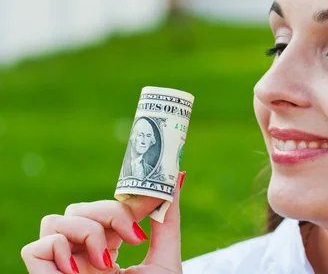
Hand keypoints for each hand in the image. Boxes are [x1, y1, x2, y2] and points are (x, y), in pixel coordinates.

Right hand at [21, 172, 185, 273]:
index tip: (149, 202)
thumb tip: (177, 179)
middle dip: (108, 212)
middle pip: (77, 208)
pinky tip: (83, 270)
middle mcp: (82, 258)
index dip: (121, 202)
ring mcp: (64, 269)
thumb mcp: (165, 260)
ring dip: (86, 229)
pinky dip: (58, 249)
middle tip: (133, 235)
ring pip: (54, 221)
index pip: (101, 210)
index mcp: (108, 251)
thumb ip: (167, 220)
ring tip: (110, 259)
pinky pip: (34, 248)